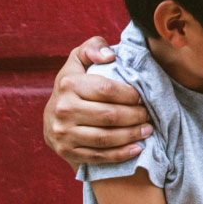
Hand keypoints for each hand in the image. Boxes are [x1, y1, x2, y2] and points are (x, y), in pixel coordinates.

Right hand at [43, 37, 152, 166]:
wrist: (53, 118)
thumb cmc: (75, 85)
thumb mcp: (79, 60)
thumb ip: (93, 48)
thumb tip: (110, 56)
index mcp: (68, 83)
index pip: (107, 90)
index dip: (130, 94)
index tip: (143, 97)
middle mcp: (63, 108)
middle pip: (110, 115)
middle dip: (136, 116)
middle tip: (149, 115)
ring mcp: (63, 133)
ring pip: (106, 137)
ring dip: (132, 135)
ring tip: (148, 130)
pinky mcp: (67, 152)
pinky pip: (99, 156)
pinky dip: (121, 154)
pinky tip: (137, 148)